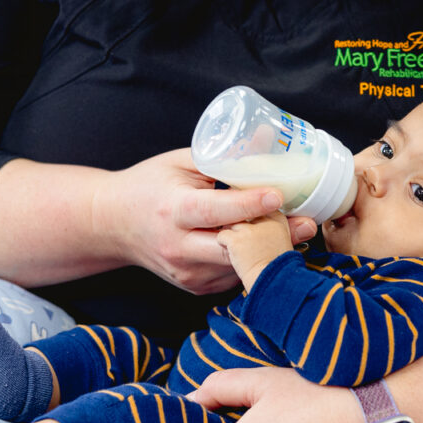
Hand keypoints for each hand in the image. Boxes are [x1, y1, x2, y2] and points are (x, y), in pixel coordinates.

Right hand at [93, 150, 309, 294]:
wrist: (113, 224)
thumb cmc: (148, 186)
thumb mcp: (179, 162)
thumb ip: (222, 155)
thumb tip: (265, 136)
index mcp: (173, 211)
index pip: (216, 211)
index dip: (249, 204)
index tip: (279, 196)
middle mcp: (178, 247)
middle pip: (235, 247)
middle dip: (274, 236)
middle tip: (309, 222)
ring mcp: (186, 273)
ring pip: (239, 265)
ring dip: (269, 249)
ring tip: (297, 229)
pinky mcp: (195, 286)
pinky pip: (233, 274)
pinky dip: (252, 259)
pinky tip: (267, 242)